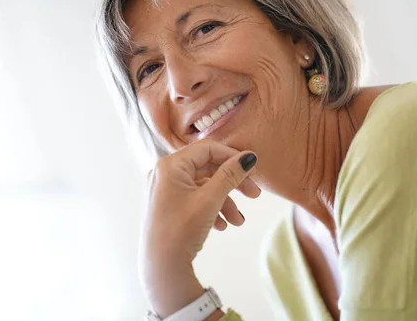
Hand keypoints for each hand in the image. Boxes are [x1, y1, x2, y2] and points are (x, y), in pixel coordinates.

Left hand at [139, 139, 259, 316]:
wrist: (161, 268)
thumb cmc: (182, 229)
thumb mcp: (210, 200)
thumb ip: (230, 175)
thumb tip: (248, 157)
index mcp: (170, 165)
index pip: (207, 149)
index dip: (232, 157)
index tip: (253, 169)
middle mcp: (165, 173)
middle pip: (207, 168)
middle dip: (232, 183)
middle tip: (255, 195)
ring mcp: (165, 190)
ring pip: (204, 186)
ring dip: (225, 201)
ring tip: (238, 221)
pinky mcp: (168, 206)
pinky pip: (195, 199)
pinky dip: (212, 208)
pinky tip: (222, 226)